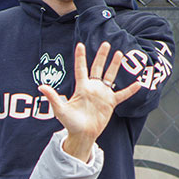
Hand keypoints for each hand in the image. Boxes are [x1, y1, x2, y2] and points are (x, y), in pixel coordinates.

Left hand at [39, 42, 140, 161]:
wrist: (82, 134)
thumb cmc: (70, 122)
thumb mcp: (60, 109)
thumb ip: (53, 97)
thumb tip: (41, 87)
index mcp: (81, 88)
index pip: (81, 69)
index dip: (80, 57)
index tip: (80, 45)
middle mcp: (92, 88)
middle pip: (97, 68)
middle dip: (101, 56)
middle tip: (106, 43)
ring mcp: (102, 94)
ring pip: (110, 76)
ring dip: (115, 66)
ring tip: (119, 53)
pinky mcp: (110, 103)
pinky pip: (122, 94)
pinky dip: (130, 90)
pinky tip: (138, 83)